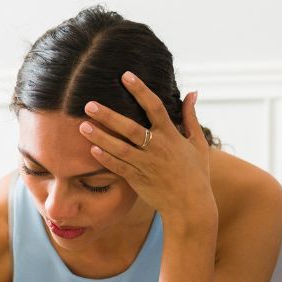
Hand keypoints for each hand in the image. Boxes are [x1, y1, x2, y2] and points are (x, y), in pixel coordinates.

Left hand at [77, 72, 215, 223]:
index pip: (155, 107)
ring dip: (100, 137)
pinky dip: (105, 159)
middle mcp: (157, 148)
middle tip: (89, 104)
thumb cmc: (196, 173)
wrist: (190, 205)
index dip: (140, 90)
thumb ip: (191, 117)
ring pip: (119, 148)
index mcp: (171, 135)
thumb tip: (192, 92)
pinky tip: (92, 149)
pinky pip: (119, 167)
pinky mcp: (138, 179)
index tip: (126, 76)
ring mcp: (146, 164)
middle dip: (108, 115)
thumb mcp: (198, 143)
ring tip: (82, 126)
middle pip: (130, 127)